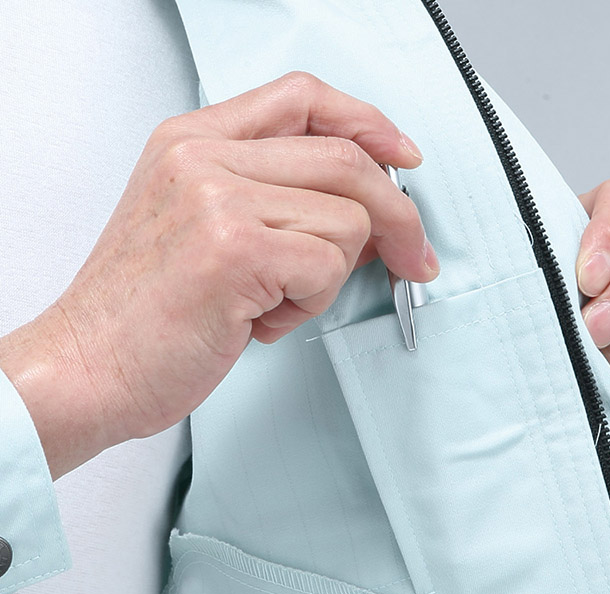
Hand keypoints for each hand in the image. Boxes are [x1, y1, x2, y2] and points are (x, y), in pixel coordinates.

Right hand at [0, 71, 437, 479]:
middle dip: (398, 214)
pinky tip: (261, 320)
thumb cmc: (143, 313)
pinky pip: (327, 265)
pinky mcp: (236, 248)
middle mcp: (203, 157)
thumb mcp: (198, 227)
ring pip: (346, 220)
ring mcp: (218, 198)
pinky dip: (310, 304)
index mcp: (191, 141)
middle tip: (410, 256)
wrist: (87, 367)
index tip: (402, 156)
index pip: (302, 98)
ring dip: (328, 277)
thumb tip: (364, 210)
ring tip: (274, 303)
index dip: (367, 123)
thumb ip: (272, 199)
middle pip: (345, 159)